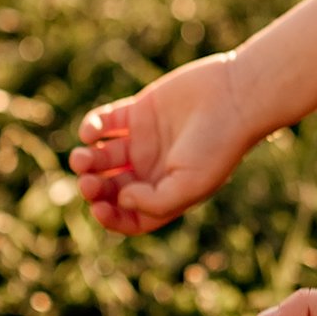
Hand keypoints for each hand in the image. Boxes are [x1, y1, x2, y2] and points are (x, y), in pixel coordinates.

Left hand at [71, 53, 260, 234]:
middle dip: (94, 188)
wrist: (234, 96)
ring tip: (82, 158)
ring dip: (85, 161)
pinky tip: (92, 132)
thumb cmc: (218, 145)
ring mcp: (143, 140)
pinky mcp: (138, 111)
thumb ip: (155, 203)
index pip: (130, 216)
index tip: (99, 209)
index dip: (110, 218)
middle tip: (88, 182)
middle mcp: (152, 170)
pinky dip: (91, 128)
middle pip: (110, 188)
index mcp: (166, 193)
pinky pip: (104, 123)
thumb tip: (122, 200)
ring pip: (102, 157)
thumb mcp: (191, 185)